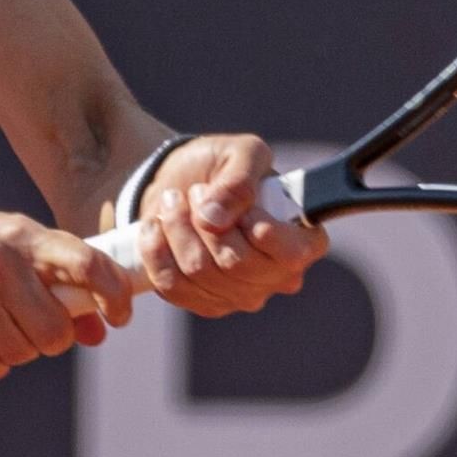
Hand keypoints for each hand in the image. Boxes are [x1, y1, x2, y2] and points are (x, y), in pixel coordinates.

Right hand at [0, 212, 135, 378]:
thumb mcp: (7, 250)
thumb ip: (56, 283)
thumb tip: (100, 330)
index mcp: (21, 233)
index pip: (88, 262)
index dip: (114, 294)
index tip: (120, 316)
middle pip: (55, 329)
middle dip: (51, 340)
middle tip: (32, 329)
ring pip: (22, 353)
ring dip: (15, 353)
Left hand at [133, 134, 328, 316]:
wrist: (183, 183)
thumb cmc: (224, 167)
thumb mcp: (241, 154)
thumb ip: (239, 180)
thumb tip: (214, 218)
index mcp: (302, 240)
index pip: (292, 254)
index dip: (263, 230)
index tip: (241, 206)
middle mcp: (276, 276)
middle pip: (236, 263)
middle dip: (205, 221)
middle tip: (195, 191)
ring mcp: (240, 294)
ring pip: (200, 272)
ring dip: (177, 229)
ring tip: (172, 200)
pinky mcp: (203, 302)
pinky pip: (172, 285)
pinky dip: (156, 251)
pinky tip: (154, 226)